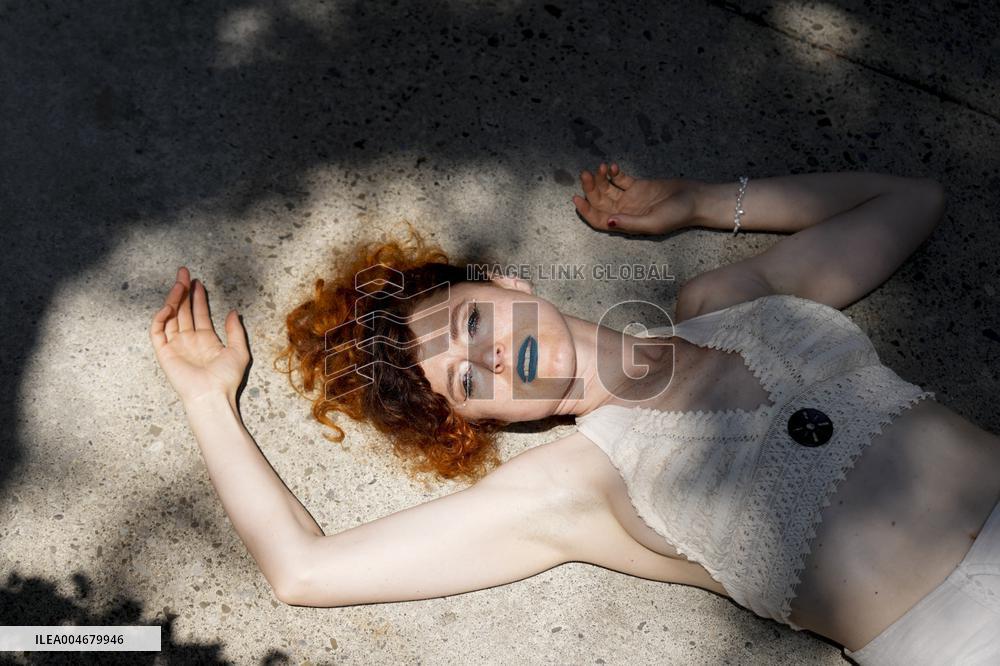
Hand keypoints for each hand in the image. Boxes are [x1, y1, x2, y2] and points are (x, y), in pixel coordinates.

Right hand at [149, 267, 250, 406]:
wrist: (212, 395)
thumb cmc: (226, 378)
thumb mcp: (239, 351)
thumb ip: (236, 331)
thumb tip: (233, 312)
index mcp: (206, 341)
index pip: (200, 313)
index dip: (198, 297)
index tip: (198, 282)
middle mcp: (189, 341)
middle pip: (183, 311)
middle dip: (183, 291)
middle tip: (184, 272)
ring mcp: (176, 346)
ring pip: (171, 316)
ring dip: (174, 299)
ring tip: (180, 283)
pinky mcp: (164, 352)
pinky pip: (157, 331)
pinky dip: (161, 317)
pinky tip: (170, 305)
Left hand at [572, 162, 703, 234]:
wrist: (696, 199)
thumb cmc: (678, 215)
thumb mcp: (653, 222)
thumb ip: (630, 223)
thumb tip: (607, 221)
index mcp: (626, 224)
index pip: (599, 220)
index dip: (586, 211)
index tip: (577, 199)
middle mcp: (625, 212)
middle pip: (600, 202)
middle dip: (591, 189)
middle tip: (587, 174)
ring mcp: (630, 198)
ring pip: (607, 189)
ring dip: (600, 179)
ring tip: (600, 167)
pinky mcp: (638, 186)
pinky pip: (619, 180)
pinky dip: (613, 173)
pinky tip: (612, 167)